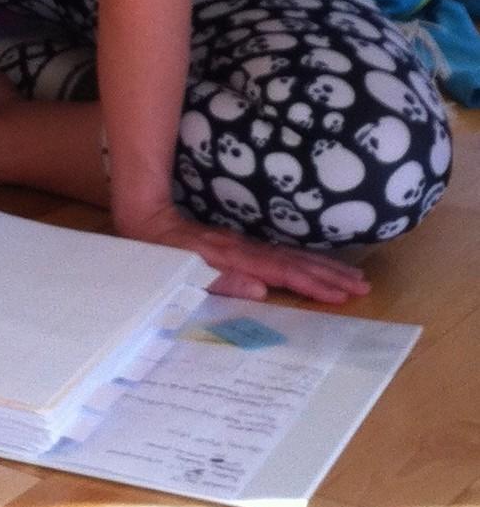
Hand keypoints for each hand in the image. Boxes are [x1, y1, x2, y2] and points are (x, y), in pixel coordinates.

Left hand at [116, 202, 369, 304]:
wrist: (142, 212)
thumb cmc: (157, 248)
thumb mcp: (180, 269)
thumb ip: (218, 280)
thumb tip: (260, 289)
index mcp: (231, 256)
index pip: (280, 271)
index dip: (311, 283)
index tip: (342, 295)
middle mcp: (241, 248)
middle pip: (292, 262)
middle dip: (328, 275)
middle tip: (363, 287)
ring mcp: (240, 244)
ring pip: (289, 255)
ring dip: (322, 266)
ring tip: (354, 277)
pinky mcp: (236, 243)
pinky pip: (276, 252)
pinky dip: (301, 259)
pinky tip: (317, 265)